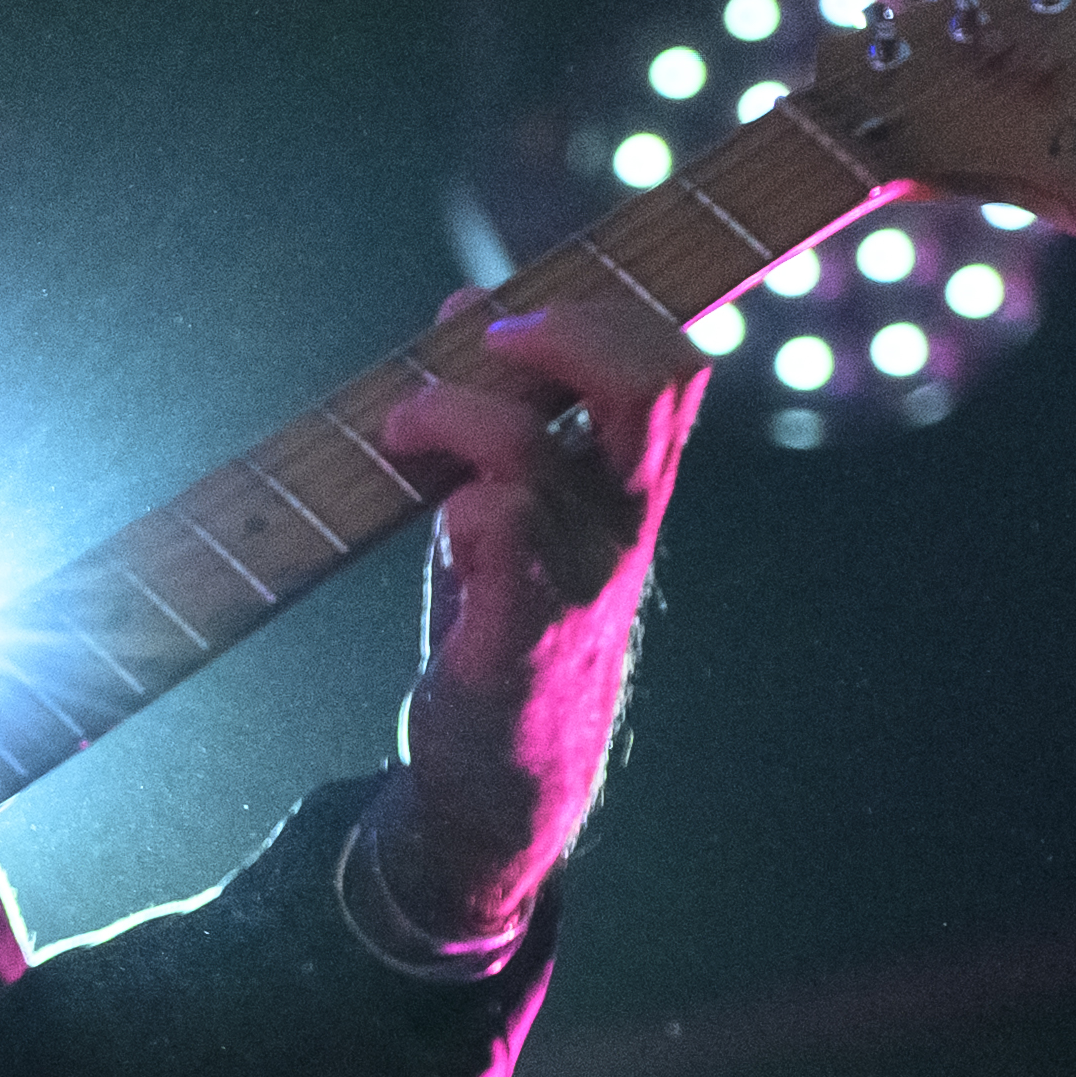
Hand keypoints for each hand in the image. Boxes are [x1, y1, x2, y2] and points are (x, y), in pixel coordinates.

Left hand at [367, 283, 709, 947]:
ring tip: (403, 429)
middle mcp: (620, 519)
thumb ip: (500, 405)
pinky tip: (423, 509)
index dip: (603, 313)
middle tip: (484, 351)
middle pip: (648, 383)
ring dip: (452, 415)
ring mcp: (576, 572)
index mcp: (627, 483)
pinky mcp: (519, 625)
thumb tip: (468, 304)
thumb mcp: (510, 497)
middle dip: (560, 334)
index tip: (512, 321)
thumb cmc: (504, 619)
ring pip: (535, 448)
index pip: (671, 364)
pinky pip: (496, 530)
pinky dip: (451, 502)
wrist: (506, 772)